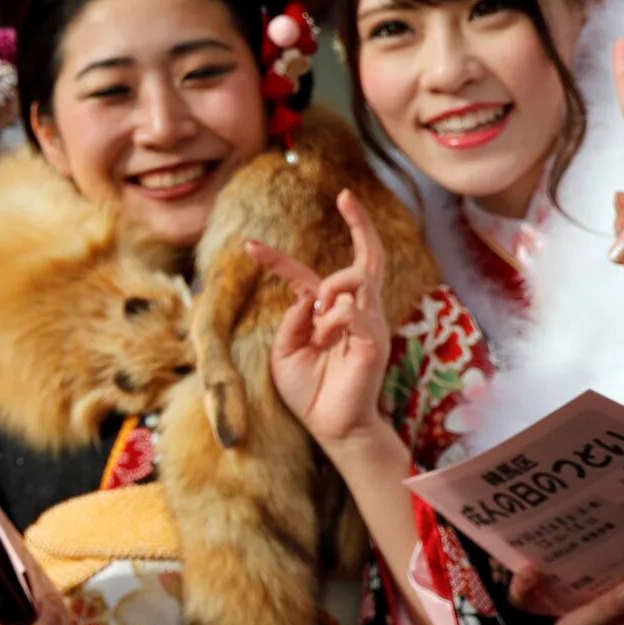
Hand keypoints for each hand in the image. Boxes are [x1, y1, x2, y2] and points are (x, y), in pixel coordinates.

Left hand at [249, 190, 396, 452]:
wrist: (333, 428)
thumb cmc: (311, 393)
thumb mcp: (285, 352)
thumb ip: (292, 320)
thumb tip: (307, 295)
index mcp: (328, 315)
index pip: (306, 276)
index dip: (277, 259)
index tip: (248, 245)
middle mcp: (354, 313)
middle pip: (365, 258)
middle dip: (360, 224)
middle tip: (346, 196)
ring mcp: (368, 324)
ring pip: (355, 278)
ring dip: (329, 290)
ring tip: (318, 323)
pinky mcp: (374, 340)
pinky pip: (356, 310)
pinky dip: (336, 316)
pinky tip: (327, 334)